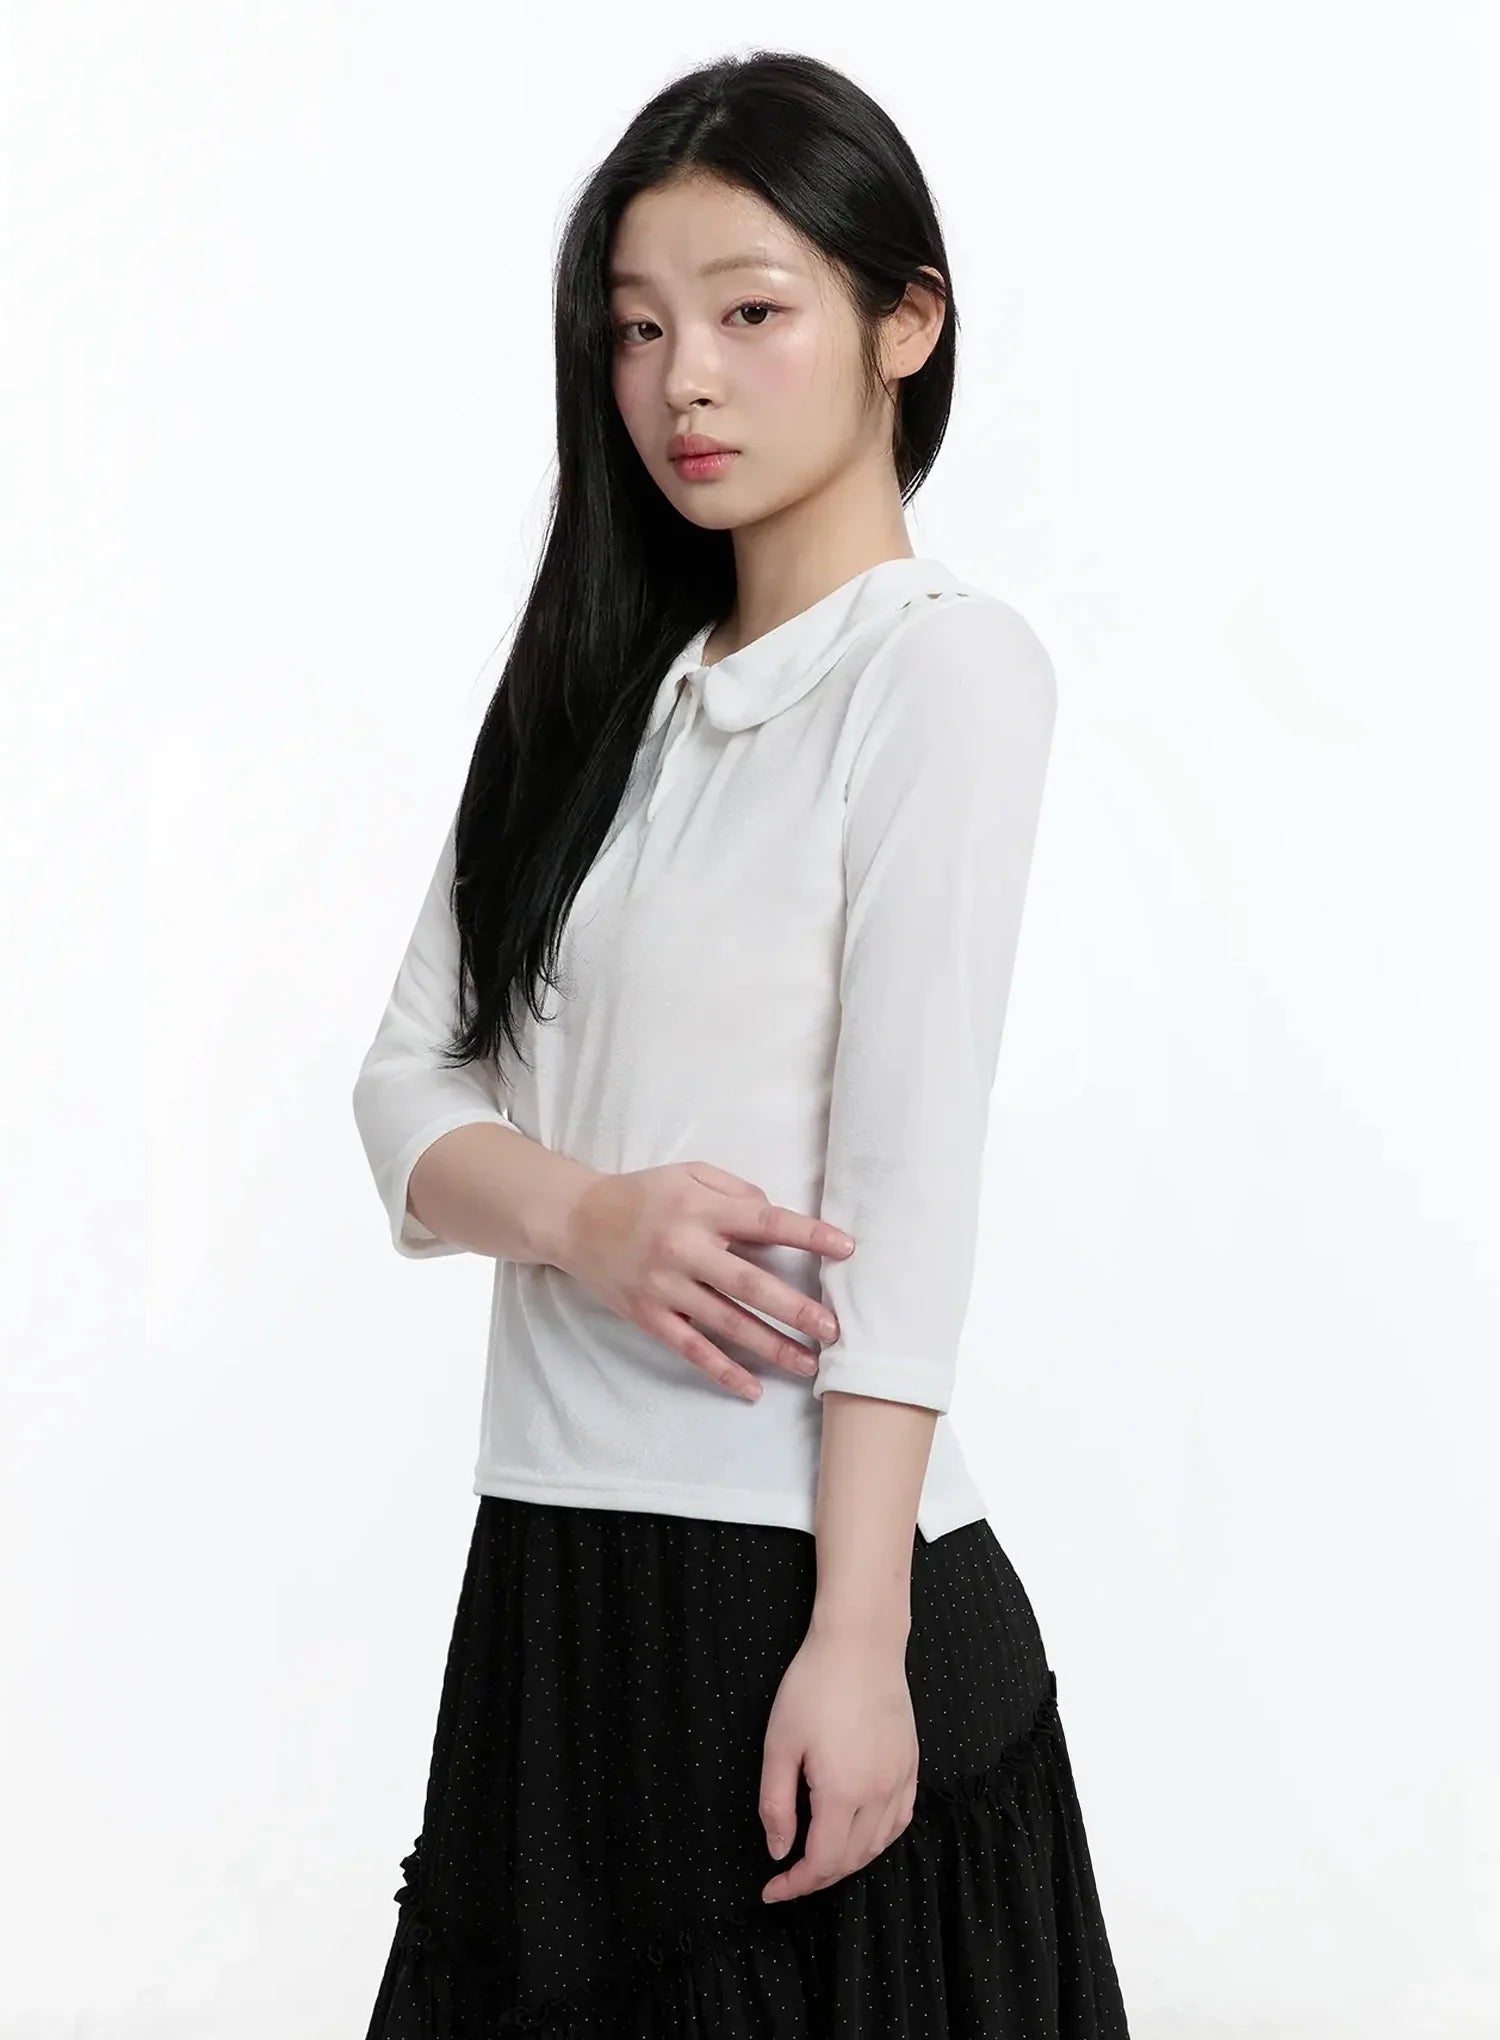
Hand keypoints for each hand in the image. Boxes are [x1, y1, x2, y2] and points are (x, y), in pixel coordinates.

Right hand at [554, 1159, 854, 1399]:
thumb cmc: (642, 1194)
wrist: (575, 1221)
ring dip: (770, 1346)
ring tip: (809, 1364)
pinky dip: (722, 1369)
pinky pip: (690, 1348)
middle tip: (834, 1328)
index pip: (765, 1222)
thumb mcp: (689, 1173)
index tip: (846, 1248)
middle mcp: (685, 1249)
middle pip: (750, 1283)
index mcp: (700, 1209)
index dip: (808, 1235)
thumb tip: (776, 1213)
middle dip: (795, 1308)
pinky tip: (752, 1387)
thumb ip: (736, 1189)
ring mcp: (665, 1287)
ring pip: (726, 1323)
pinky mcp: (649, 1316)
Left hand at [757, 1624, 917, 1903]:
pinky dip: (878, 1839)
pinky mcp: (912, 1763)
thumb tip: (779, 1850)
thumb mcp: (779, 1744)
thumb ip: (776, 1804)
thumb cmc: (813, 1686)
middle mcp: (879, 1794)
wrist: (861, 1643)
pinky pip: (900, 1819)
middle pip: (852, 1860)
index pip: (822, 1863)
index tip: (771, 1891)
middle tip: (787, 1877)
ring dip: (848, 1862)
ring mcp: (901, 1779)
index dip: (795, 1885)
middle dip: (818, 1877)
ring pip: (879, 1844)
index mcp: (843, 1793)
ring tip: (818, 1858)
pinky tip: (860, 1833)